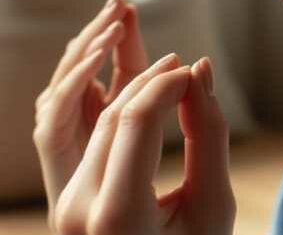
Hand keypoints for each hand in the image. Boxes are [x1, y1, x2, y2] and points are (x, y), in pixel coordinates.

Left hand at [33, 0, 235, 234]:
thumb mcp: (214, 202)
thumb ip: (208, 134)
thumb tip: (202, 72)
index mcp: (117, 217)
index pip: (135, 122)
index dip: (166, 85)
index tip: (196, 69)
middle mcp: (79, 210)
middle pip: (113, 120)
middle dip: (150, 82)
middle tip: (186, 65)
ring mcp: (68, 208)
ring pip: (100, 128)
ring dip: (136, 95)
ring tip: (172, 78)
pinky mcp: (70, 203)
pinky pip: (96, 146)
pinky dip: (126, 119)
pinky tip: (151, 107)